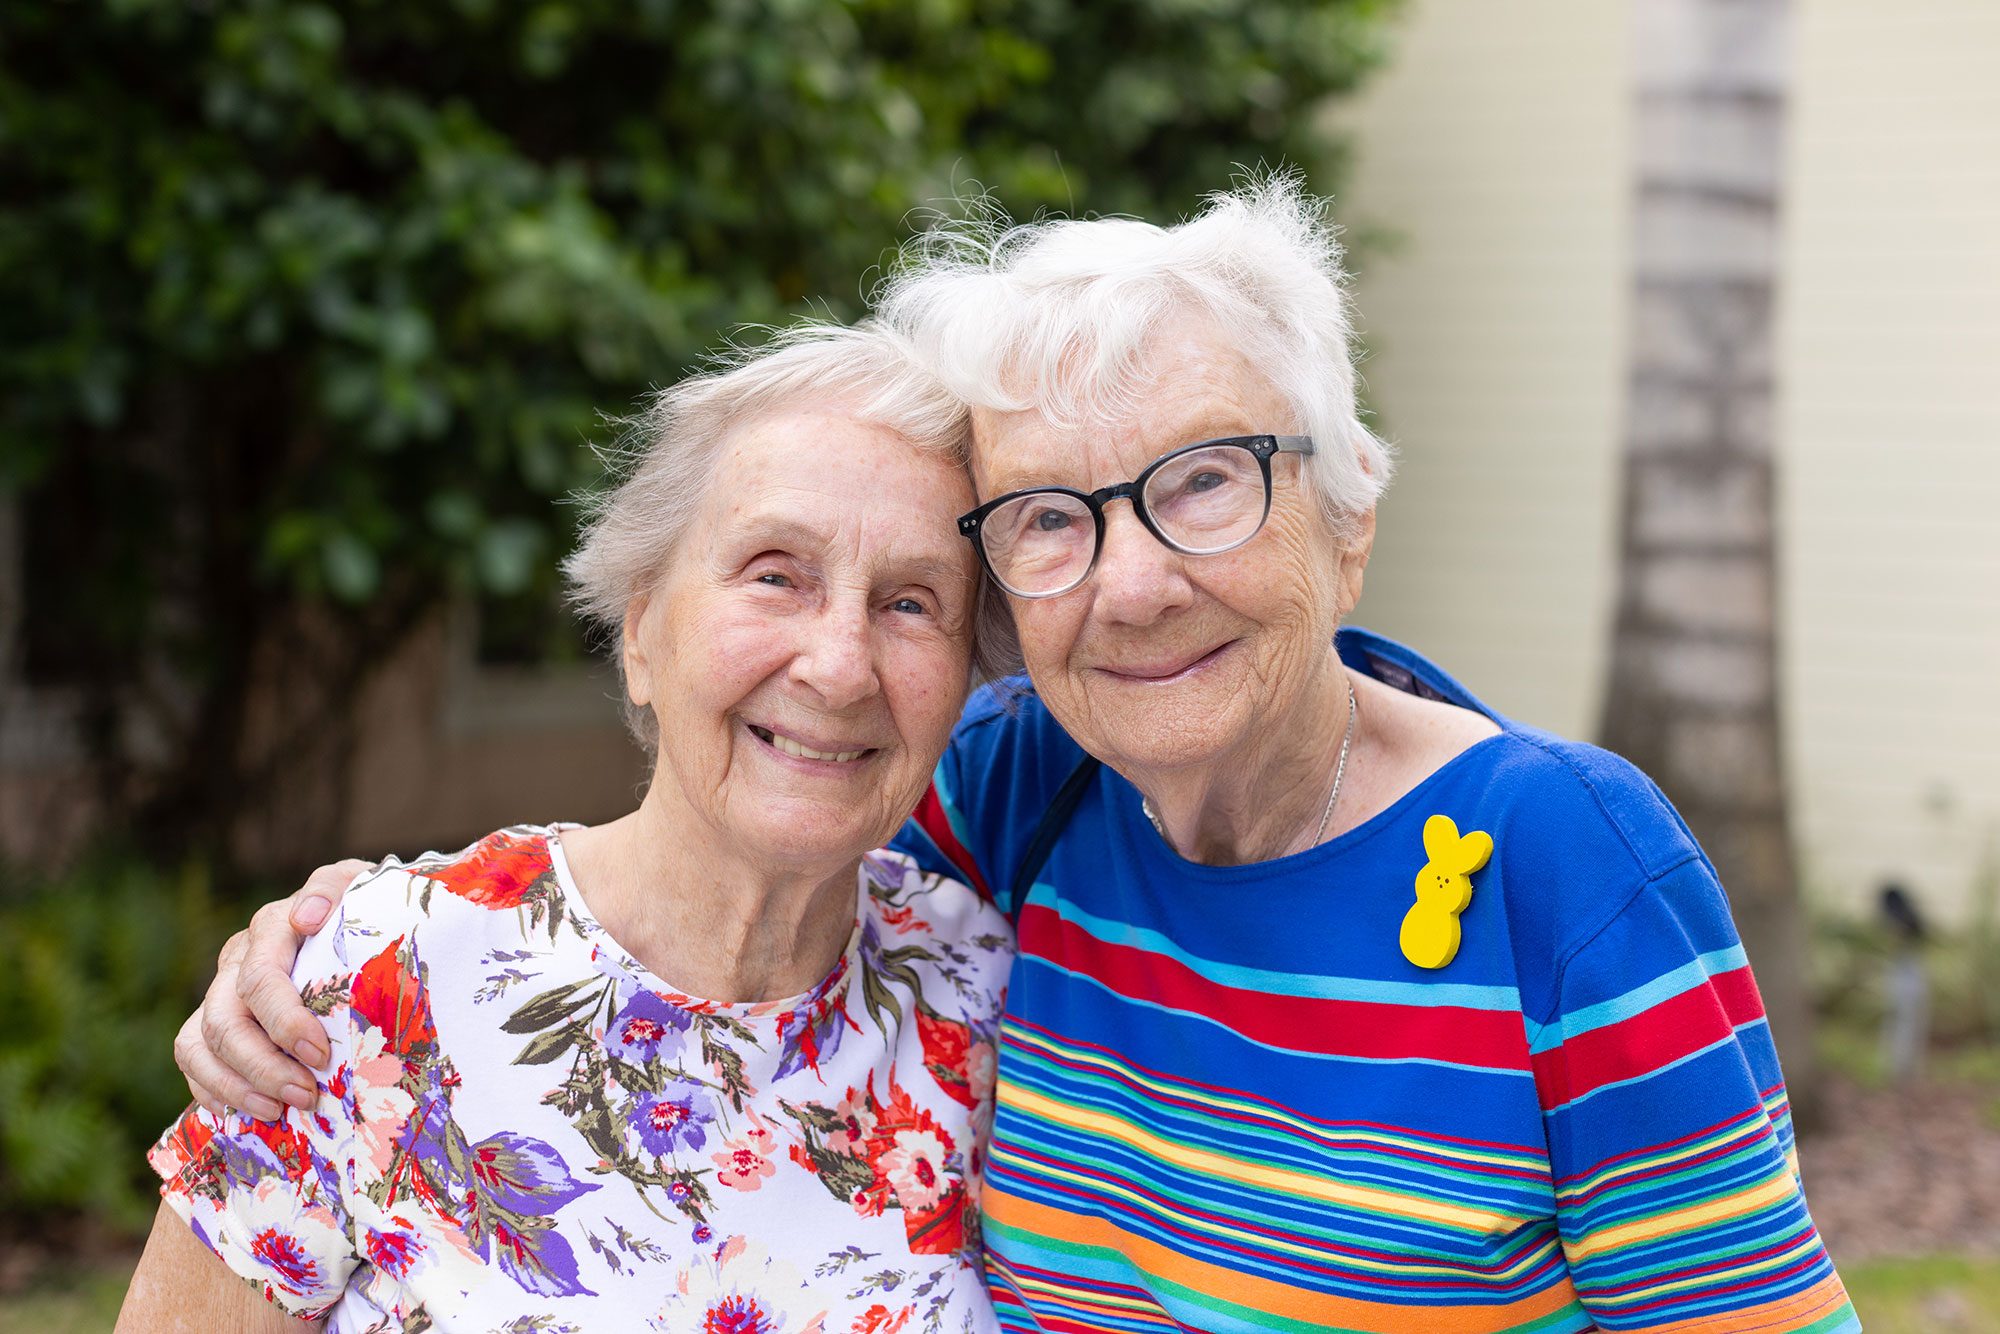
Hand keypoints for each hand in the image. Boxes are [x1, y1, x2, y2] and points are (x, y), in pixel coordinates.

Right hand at [175, 859, 368, 1118]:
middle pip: (226, 1020)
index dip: (284, 1022)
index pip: (260, 979)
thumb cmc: (365, 911)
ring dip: (237, 1085)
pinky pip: (191, 1058)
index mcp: (273, 927)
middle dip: (263, 1066)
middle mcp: (238, 958)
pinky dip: (212, 1090)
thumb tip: (307, 916)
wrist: (357, 921)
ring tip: (280, 1112)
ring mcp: (220, 990)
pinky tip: (249, 1111)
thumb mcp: (363, 888)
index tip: (320, 1054)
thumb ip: (335, 889)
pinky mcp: (212, 1019)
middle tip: (306, 1096)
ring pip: (200, 1043)